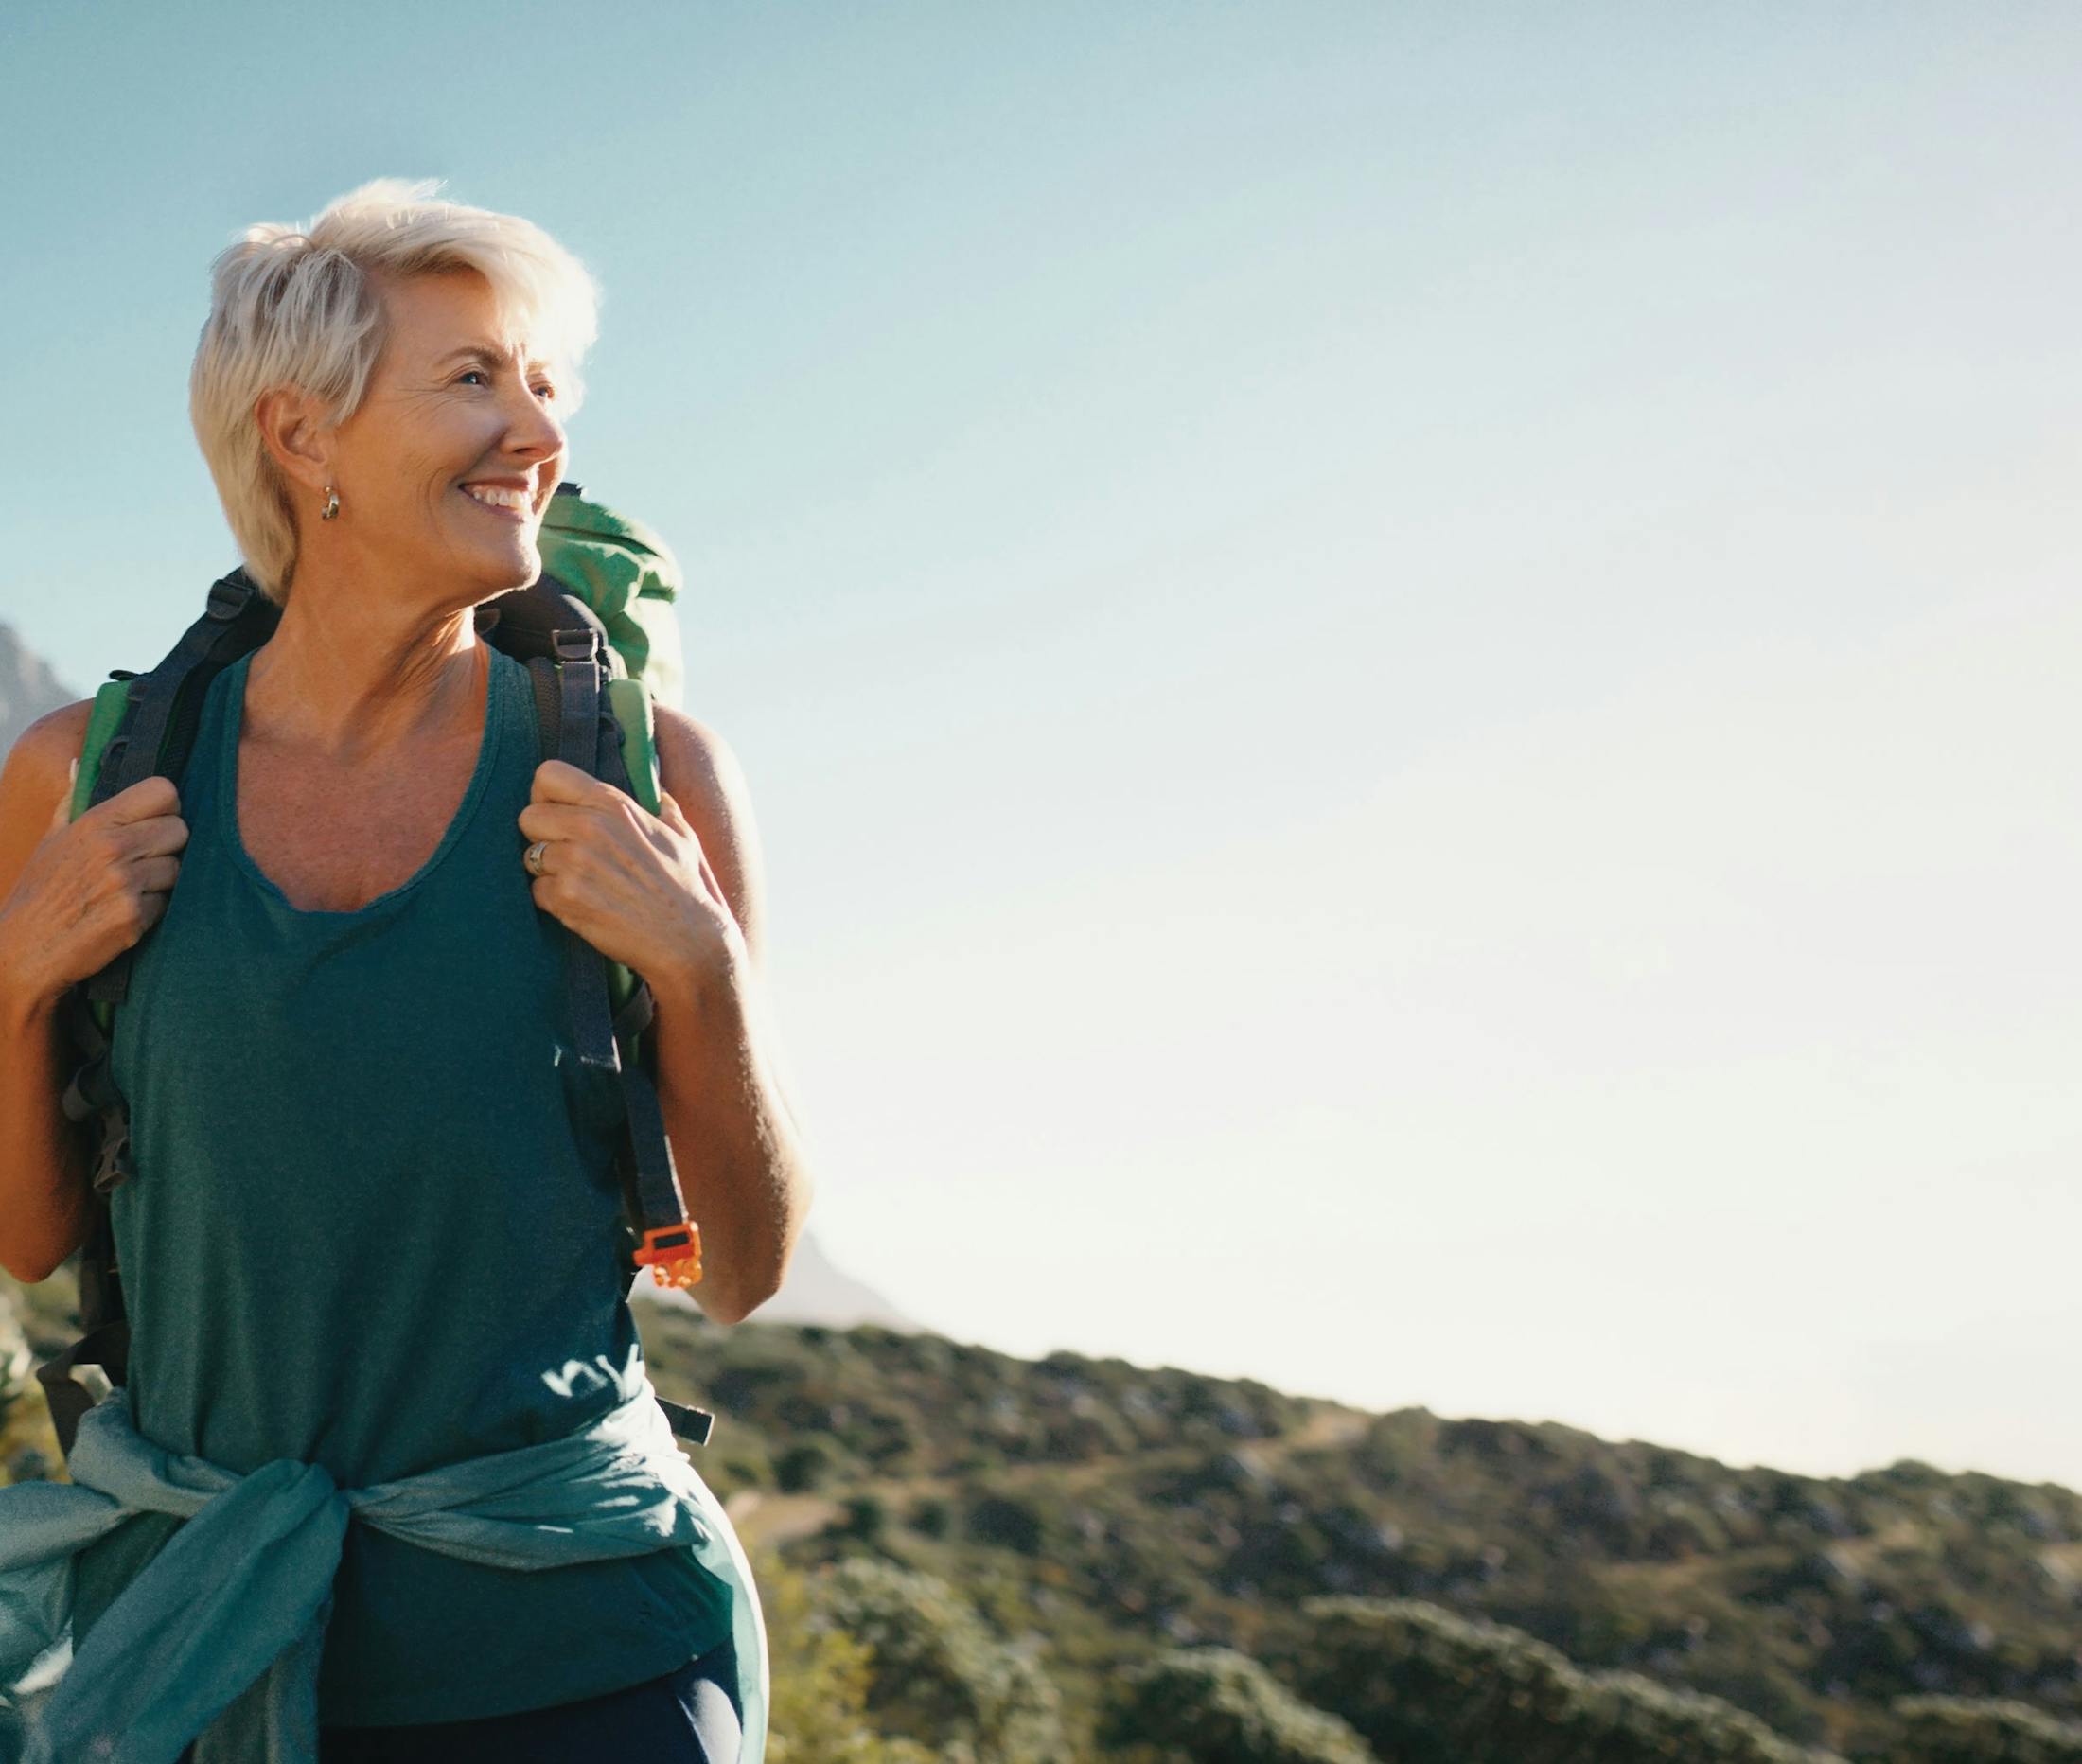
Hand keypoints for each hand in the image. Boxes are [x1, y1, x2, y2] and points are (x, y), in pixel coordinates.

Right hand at [0, 770, 187, 1006]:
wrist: (23, 949)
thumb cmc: (40, 893)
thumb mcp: (51, 840)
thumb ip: (72, 802)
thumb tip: (80, 764)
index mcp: (94, 823)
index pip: (164, 791)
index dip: (166, 806)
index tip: (155, 821)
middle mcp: (112, 848)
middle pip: (180, 829)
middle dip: (167, 846)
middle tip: (143, 861)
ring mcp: (125, 883)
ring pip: (178, 869)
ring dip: (161, 882)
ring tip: (128, 891)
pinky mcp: (134, 917)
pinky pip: (168, 903)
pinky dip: (153, 910)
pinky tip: (125, 915)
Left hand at [517, 760, 744, 993]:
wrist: (688, 940)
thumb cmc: (687, 888)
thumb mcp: (682, 836)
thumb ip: (664, 808)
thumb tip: (659, 793)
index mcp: (614, 804)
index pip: (548, 775)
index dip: (545, 795)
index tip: (557, 813)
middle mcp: (590, 827)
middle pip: (528, 816)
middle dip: (542, 836)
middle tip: (566, 854)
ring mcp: (575, 863)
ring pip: (530, 857)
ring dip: (548, 872)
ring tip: (581, 884)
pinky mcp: (566, 898)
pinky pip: (537, 891)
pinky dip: (554, 901)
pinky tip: (583, 906)